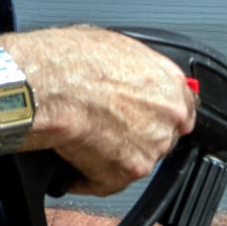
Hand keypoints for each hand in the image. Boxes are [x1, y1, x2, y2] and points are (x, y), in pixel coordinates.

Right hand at [4, 26, 195, 195]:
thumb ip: (137, 68)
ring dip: (114, 154)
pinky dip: (89, 176)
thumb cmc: (67, 61)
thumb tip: (131, 74)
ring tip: (83, 137)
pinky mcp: (128, 172)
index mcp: (170, 84)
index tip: (144, 115)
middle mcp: (169, 117)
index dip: (158, 112)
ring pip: (137, 158)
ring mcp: (152, 148)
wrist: (44, 87)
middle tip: (104, 123)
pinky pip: (109, 182)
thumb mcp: (113, 44)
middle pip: (161, 135)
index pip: (182, 107)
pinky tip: (72, 162)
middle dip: (136, 133)